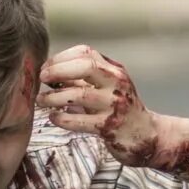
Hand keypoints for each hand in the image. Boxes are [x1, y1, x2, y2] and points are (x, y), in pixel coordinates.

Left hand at [40, 45, 188, 173]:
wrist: (147, 136)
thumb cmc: (120, 109)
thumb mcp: (107, 88)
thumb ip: (83, 79)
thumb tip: (49, 72)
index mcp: (114, 70)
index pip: (86, 52)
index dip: (61, 57)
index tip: (46, 67)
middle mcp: (117, 84)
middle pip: (86, 66)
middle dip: (58, 70)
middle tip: (42, 79)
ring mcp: (115, 105)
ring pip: (80, 94)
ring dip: (55, 97)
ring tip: (42, 101)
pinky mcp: (109, 127)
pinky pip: (80, 121)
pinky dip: (63, 119)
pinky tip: (54, 117)